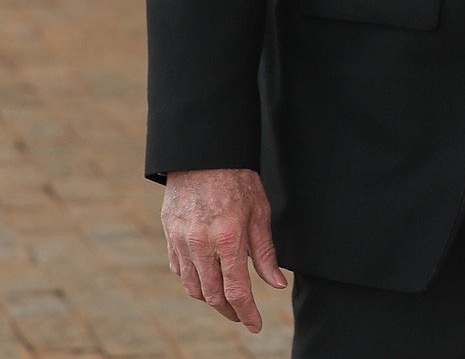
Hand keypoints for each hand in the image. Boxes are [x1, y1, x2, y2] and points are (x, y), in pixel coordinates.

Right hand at [161, 168, 285, 332]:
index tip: (255, 326)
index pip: (236, 290)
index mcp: (228, 239)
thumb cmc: (238, 181)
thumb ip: (265, 252)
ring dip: (211, 299)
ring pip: (193, 287)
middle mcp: (200, 245)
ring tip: (228, 301)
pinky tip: (208, 280)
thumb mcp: (260, 213)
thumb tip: (276, 284)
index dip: (246, 313)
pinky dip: (194, 281)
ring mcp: (180, 243)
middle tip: (243, 317)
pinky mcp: (169, 238)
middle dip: (230, 312)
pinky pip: (180, 271)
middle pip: (212, 295)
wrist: (203, 156)